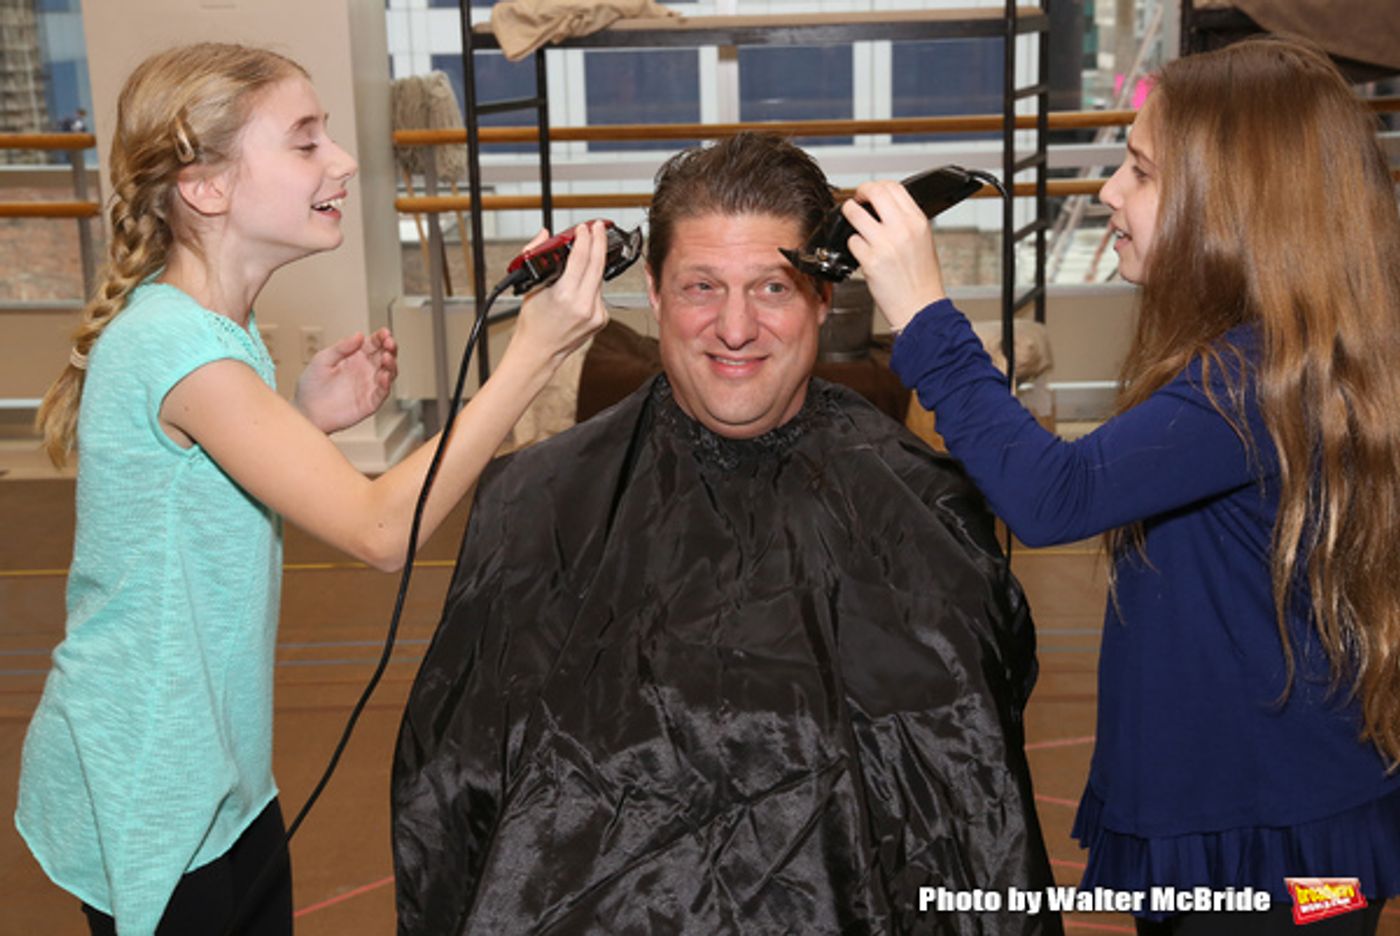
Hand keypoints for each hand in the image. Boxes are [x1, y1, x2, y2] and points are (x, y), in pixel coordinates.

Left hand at [294, 327, 398, 433]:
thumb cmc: (311, 387)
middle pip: (385, 356)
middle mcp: (365, 370)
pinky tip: (384, 377)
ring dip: (391, 364)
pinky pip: (383, 393)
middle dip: (390, 348)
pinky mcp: (370, 402)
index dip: (381, 337)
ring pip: (389, 373)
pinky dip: (386, 385)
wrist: (306, 412)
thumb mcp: (322, 360)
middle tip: (389, 343)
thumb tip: (359, 336)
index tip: (384, 332)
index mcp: (355, 357)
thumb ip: (341, 347)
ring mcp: (369, 386)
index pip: (373, 344)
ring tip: (386, 358)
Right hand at [508, 222, 609, 368]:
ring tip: (586, 254)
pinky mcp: (602, 319)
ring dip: (594, 264)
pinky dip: (592, 284)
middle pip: (598, 264)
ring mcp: (596, 313)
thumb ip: (536, 254)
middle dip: (599, 241)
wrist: (540, 352)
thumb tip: (544, 234)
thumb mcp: (530, 286)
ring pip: (599, 278)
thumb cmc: (533, 323)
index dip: (586, 238)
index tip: (585, 228)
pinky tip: (581, 285)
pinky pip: (599, 293)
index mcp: (565, 295)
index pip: (582, 257)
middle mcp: (584, 305)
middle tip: (598, 228)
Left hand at [841, 180, 947, 331]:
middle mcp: (902, 229)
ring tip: (851, 221)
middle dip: (859, 193)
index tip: (870, 193)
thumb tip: (885, 208)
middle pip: (874, 192)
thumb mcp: (923, 241)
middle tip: (856, 200)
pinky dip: (853, 245)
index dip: (877, 186)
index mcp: (918, 221)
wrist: (920, 308)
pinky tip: (861, 252)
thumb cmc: (922, 279)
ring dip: (849, 215)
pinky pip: (852, 242)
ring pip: (855, 214)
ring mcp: (885, 244)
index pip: (894, 187)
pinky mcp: (870, 261)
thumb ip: (906, 222)